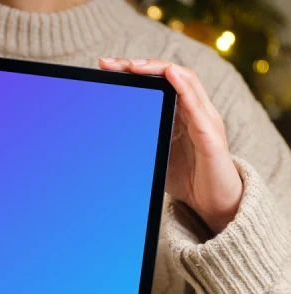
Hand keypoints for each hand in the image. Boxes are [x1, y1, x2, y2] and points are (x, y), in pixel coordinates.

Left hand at [99, 58, 242, 234]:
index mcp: (181, 112)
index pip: (159, 80)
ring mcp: (205, 120)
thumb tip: (107, 131)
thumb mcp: (157, 150)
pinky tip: (171, 75)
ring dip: (159, 70)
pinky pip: (198, 108)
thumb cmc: (188, 176)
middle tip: (110, 64)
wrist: (215, 203)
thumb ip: (142, 136)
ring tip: (135, 65)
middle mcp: (194, 110)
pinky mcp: (211, 137)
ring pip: (186, 82)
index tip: (105, 66)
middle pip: (170, 74)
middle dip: (140, 65)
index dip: (134, 70)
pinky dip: (184, 88)